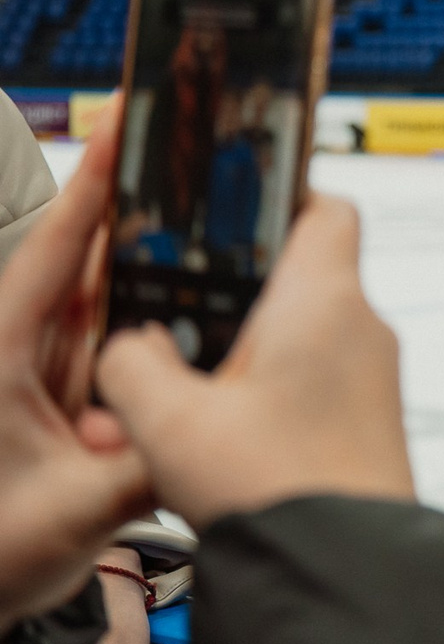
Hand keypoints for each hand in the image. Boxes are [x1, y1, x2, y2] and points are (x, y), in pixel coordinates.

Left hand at [0, 104, 151, 630]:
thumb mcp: (74, 511)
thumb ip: (152, 463)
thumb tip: (222, 431)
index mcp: (1, 360)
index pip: (52, 258)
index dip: (87, 194)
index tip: (116, 133)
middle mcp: (18, 362)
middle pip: (84, 272)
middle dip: (130, 220)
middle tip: (184, 172)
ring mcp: (40, 389)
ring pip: (102, 315)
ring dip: (147, 281)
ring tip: (202, 240)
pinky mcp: (62, 417)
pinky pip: (113, 361)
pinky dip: (149, 341)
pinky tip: (191, 326)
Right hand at [97, 194, 412, 526]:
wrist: (346, 572)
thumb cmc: (276, 489)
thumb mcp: (168, 421)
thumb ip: (132, 364)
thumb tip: (131, 346)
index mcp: (326, 299)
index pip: (325, 207)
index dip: (278, 198)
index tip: (226, 213)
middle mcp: (362, 328)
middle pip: (299, 273)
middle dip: (234, 288)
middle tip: (176, 309)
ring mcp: (371, 378)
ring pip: (302, 333)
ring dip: (246, 348)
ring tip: (186, 380)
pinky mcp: (367, 423)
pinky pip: (314, 381)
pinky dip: (267, 389)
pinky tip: (219, 427)